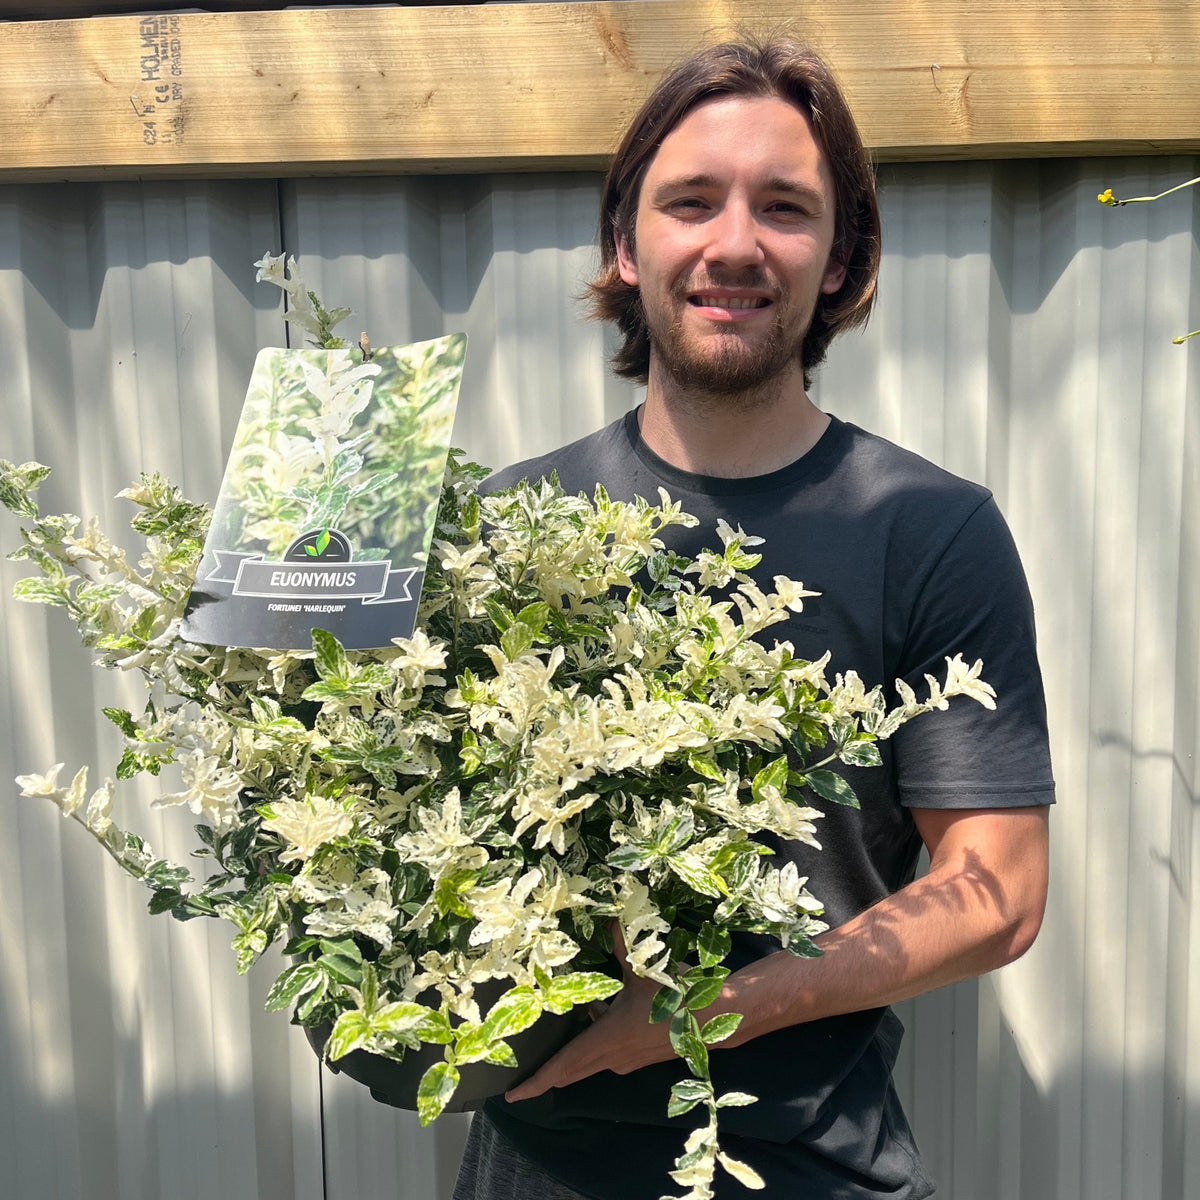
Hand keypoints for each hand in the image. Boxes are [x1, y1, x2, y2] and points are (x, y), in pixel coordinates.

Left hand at [504, 925, 675, 1102]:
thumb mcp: (645, 966)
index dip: (537, 1081)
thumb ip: (622, 941)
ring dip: (575, 1051)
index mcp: (608, 1039)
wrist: (719, 1017)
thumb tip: (609, 913)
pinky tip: (600, 1012)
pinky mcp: (642, 1056)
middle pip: (572, 1070)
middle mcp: (615, 1056)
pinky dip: (597, 1040)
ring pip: (591, 1060)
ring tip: (559, 1032)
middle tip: (522, 1081)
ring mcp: (630, 1059)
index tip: (513, 1096)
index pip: (564, 1065)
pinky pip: (609, 1052)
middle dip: (548, 1074)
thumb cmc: (678, 994)